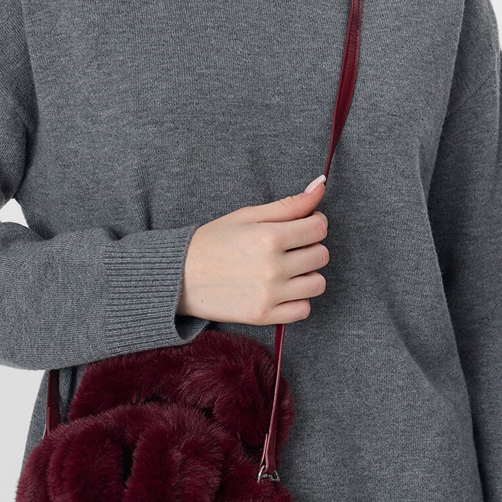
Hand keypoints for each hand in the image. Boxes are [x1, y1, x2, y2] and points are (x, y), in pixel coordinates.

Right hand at [178, 174, 328, 325]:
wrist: (180, 277)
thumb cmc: (213, 242)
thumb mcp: (248, 216)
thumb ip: (288, 204)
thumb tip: (321, 185)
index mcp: (269, 237)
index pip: (319, 229)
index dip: (314, 223)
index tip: (301, 226)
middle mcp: (272, 268)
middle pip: (321, 256)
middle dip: (309, 248)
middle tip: (288, 248)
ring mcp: (269, 295)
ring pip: (317, 284)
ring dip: (307, 275)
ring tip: (286, 270)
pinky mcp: (264, 316)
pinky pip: (303, 310)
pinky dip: (297, 300)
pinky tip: (281, 291)